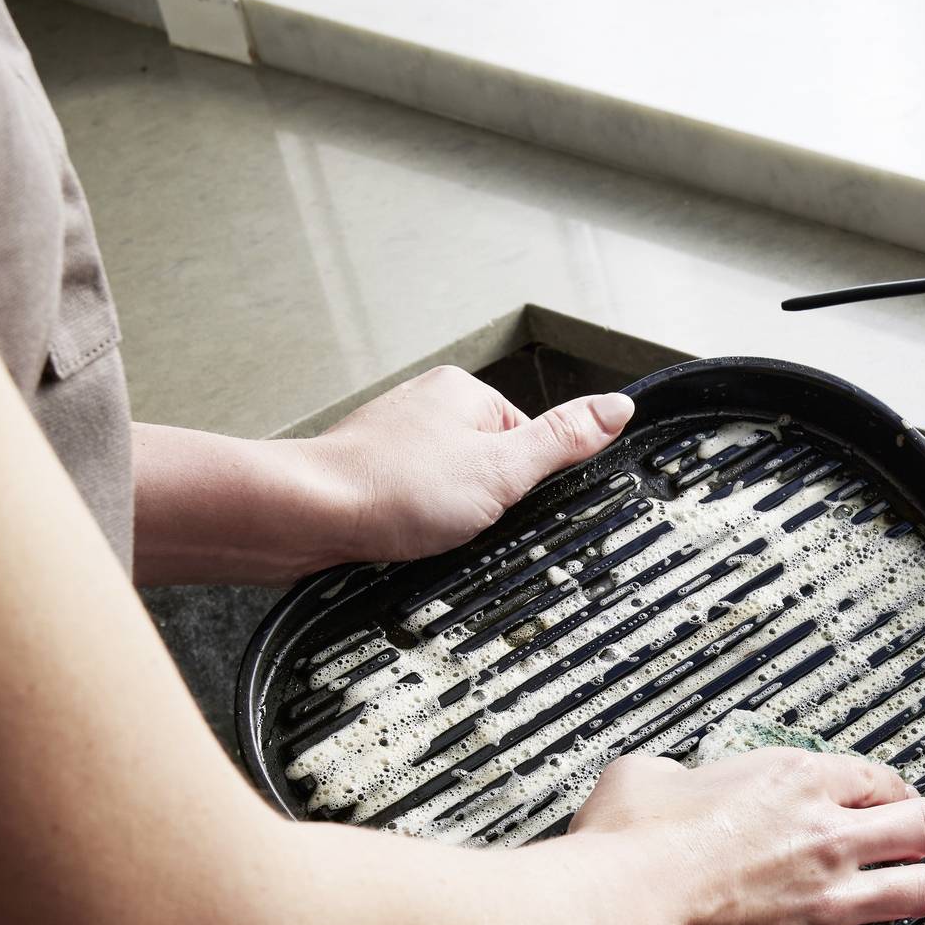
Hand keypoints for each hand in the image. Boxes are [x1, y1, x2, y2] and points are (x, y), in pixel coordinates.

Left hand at [314, 366, 634, 564]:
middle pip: (489, 464)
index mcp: (463, 391)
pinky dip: (411, 522)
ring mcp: (393, 437)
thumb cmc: (393, 489)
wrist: (306, 514)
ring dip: (443, 515)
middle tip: (460, 519)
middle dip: (483, 501)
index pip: (527, 440)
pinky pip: (411, 500)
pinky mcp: (367, 471)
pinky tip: (400, 533)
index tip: (502, 503)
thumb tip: (618, 407)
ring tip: (422, 526)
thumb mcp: (502, 469)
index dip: (523, 484)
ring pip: (448, 486)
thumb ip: (563, 441)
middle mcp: (425, 404)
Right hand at [570, 748, 924, 924]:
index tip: (883, 807)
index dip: (887, 794)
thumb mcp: (646, 775)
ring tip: (905, 903)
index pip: (879, 779)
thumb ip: (679, 773)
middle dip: (919, 838)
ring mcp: (830, 900)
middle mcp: (825, 836)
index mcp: (793, 782)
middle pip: (922, 827)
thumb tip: (674, 780)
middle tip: (905, 851)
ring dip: (919, 896)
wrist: (618, 912)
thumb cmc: (626, 848)